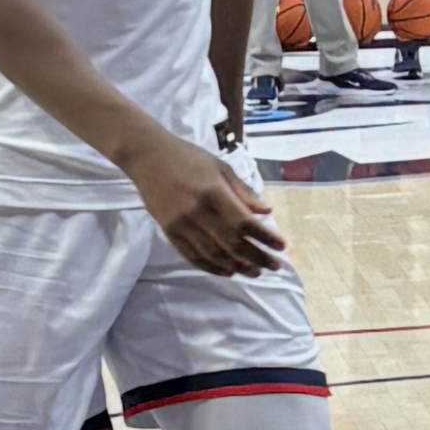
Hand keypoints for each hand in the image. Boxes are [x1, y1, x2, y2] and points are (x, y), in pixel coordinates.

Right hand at [128, 130, 286, 278]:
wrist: (148, 157)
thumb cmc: (188, 158)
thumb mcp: (220, 167)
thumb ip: (242, 191)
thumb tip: (266, 211)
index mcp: (213, 192)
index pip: (244, 222)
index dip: (264, 237)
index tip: (281, 247)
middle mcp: (198, 212)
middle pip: (232, 243)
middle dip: (256, 257)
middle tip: (274, 266)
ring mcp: (181, 224)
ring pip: (214, 254)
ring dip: (237, 266)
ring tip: (255, 272)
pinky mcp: (169, 232)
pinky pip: (193, 256)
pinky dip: (212, 267)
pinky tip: (228, 272)